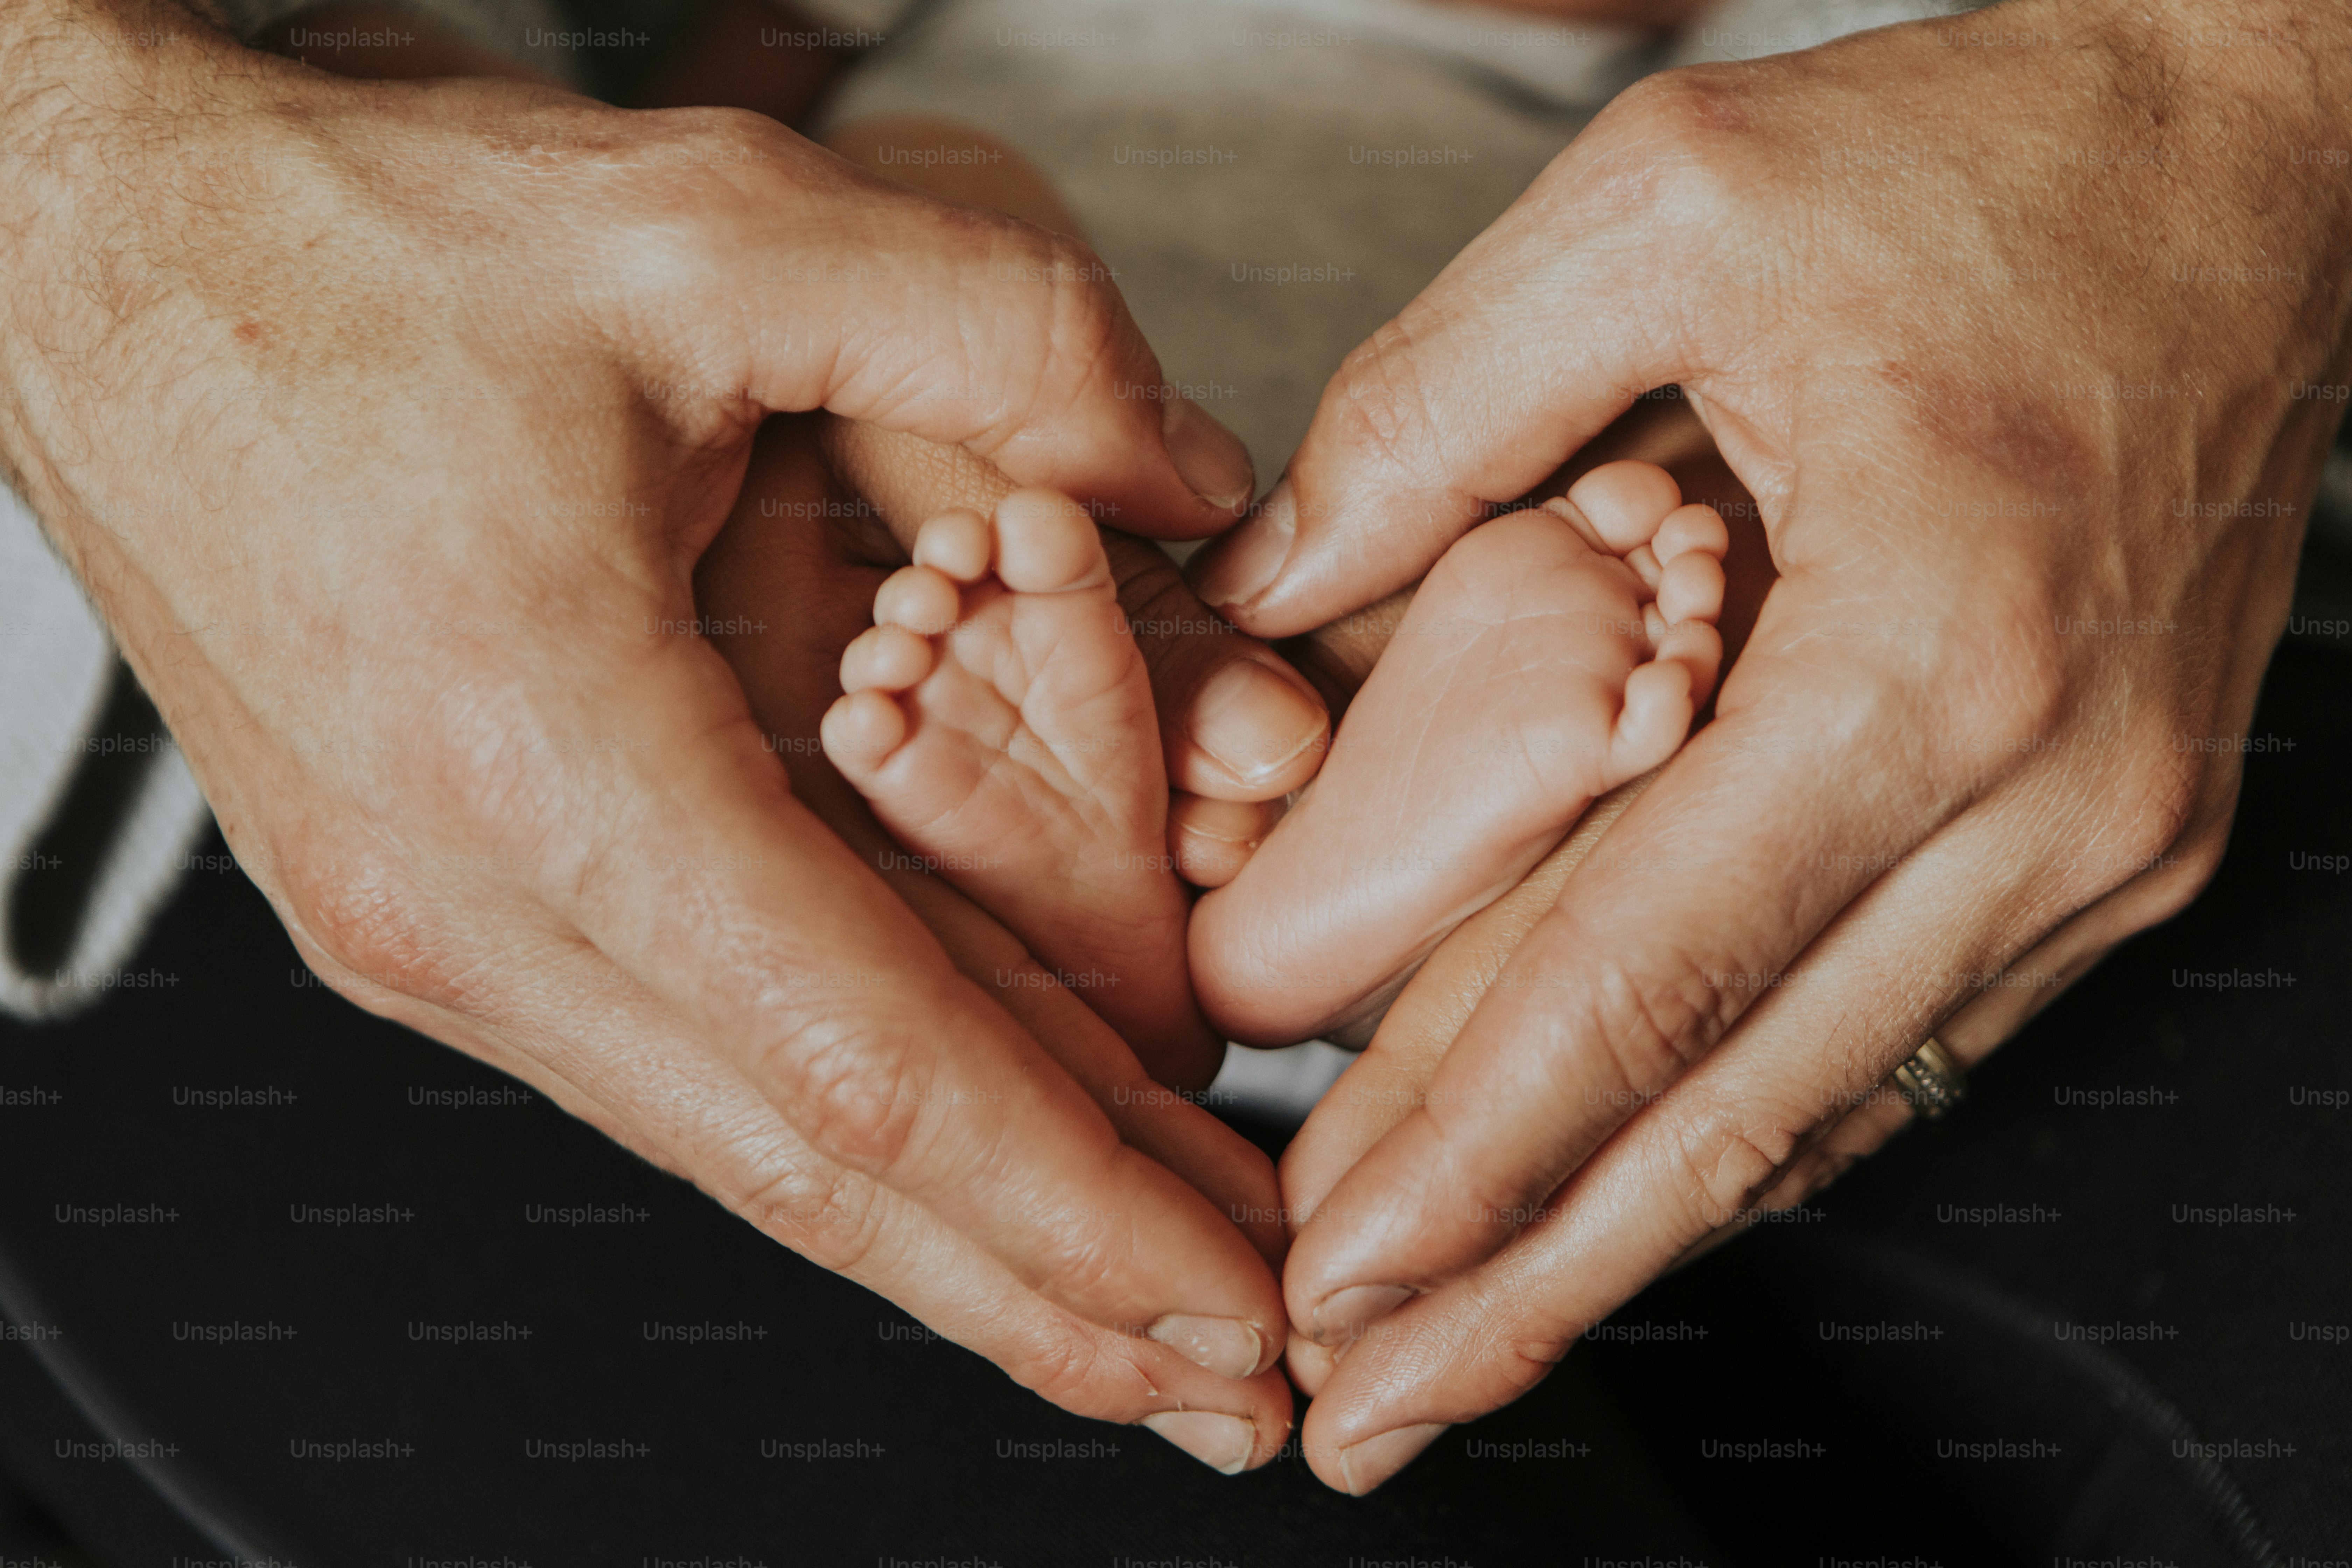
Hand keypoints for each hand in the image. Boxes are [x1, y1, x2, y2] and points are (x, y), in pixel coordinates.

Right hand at [0, 0, 1305, 1462]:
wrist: (109, 262)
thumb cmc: (350, 249)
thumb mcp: (713, 226)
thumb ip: (998, 331)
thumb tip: (1182, 467)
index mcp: (540, 758)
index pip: (870, 1064)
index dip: (1075, 1205)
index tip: (1228, 1298)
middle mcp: (470, 894)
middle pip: (819, 1166)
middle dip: (1051, 1291)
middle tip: (1240, 1379)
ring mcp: (437, 921)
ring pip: (751, 1141)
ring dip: (961, 1238)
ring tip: (1145, 1307)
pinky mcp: (438, 899)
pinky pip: (685, 1061)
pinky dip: (847, 1132)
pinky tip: (966, 1159)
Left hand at [1186, 0, 2351, 1489]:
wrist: (2240, 154)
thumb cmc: (1977, 166)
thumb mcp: (1665, 205)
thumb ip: (1440, 404)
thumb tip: (1274, 587)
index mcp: (1930, 654)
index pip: (1645, 973)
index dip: (1476, 1146)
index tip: (1341, 1277)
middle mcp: (2041, 794)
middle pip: (1733, 1107)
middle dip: (1531, 1279)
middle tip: (1365, 1413)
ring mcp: (2097, 839)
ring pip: (1815, 1107)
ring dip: (1624, 1241)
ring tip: (1455, 1355)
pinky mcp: (2106, 838)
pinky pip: (1889, 1037)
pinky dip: (1738, 1132)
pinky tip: (1616, 1206)